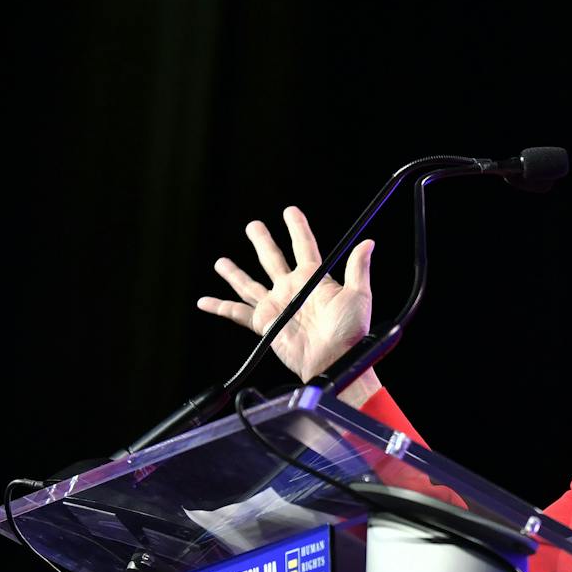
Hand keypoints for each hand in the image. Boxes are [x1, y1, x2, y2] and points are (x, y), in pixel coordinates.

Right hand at [197, 206, 374, 383]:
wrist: (335, 359)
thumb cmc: (351, 332)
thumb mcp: (359, 297)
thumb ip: (357, 269)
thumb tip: (367, 243)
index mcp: (313, 279)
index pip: (303, 246)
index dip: (297, 227)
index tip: (290, 211)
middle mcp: (292, 289)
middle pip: (272, 259)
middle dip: (262, 241)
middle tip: (253, 225)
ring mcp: (276, 306)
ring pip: (249, 284)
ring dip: (234, 273)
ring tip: (221, 262)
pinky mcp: (265, 324)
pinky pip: (237, 313)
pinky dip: (219, 307)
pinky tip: (204, 301)